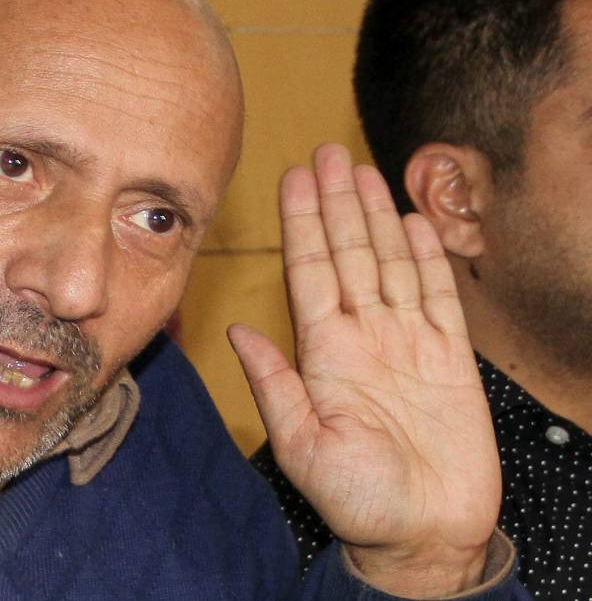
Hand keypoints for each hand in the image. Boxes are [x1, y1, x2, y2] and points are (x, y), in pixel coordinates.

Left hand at [228, 144, 499, 595]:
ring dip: (377, 217)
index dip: (304, 223)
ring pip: (390, 264)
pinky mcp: (450, 360)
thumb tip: (236, 331)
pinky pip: (439, 298)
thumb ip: (274, 385)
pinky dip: (428, 259)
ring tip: (363, 170)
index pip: (310, 272)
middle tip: (327, 152)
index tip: (294, 177)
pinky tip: (414, 222)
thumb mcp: (303, 446)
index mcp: (324, 354)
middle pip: (349, 254)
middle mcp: (363, 338)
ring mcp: (407, 344)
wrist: (423, 535)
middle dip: (337, 203)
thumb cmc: (358, 501)